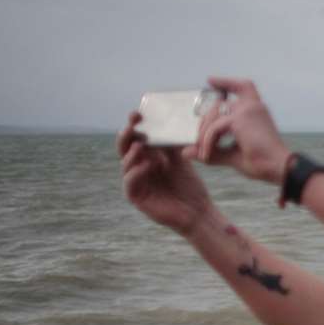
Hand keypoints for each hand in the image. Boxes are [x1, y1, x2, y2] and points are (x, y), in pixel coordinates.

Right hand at [117, 112, 213, 233]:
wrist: (198, 211)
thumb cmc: (189, 186)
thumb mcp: (180, 160)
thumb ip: (170, 144)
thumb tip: (168, 122)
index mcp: (147, 156)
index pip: (135, 137)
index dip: (134, 125)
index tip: (137, 113)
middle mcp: (137, 167)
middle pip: (125, 148)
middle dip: (127, 135)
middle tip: (133, 125)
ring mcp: (136, 182)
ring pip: (125, 164)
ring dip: (132, 153)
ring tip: (140, 145)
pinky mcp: (137, 197)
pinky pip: (130, 183)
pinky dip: (136, 172)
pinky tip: (146, 165)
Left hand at [188, 77, 290, 184]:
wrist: (278, 169)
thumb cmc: (262, 163)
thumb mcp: (232, 154)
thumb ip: (211, 150)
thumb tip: (187, 152)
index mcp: (257, 111)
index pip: (244, 87)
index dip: (227, 82)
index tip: (211, 81)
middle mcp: (253, 106)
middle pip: (218, 104)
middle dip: (205, 123)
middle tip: (198, 143)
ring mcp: (246, 110)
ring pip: (213, 117)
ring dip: (204, 136)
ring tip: (206, 155)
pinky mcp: (240, 119)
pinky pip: (214, 129)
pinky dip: (208, 143)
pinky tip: (209, 156)